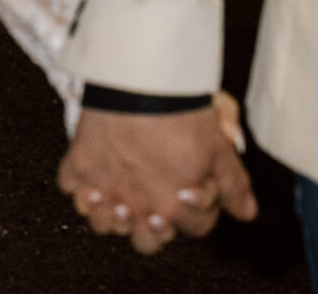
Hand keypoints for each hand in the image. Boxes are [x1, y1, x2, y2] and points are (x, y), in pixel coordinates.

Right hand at [58, 92, 256, 254]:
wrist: (142, 76)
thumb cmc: (183, 109)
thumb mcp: (219, 147)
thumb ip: (233, 185)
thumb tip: (248, 213)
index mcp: (173, 206)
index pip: (192, 228)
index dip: (198, 209)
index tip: (193, 188)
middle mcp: (136, 206)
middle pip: (146, 241)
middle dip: (154, 228)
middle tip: (155, 202)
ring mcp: (104, 187)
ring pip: (101, 223)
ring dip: (110, 214)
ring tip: (117, 194)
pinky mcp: (79, 163)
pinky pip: (69, 187)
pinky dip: (77, 182)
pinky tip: (91, 171)